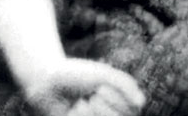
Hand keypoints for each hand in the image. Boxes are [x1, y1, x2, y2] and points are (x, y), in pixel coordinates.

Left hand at [22, 58, 144, 115]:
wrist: (46, 82)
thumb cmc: (76, 75)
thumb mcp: (103, 74)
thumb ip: (125, 85)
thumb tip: (141, 103)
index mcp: (120, 99)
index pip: (133, 110)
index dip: (118, 101)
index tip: (100, 88)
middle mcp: (110, 113)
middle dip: (105, 109)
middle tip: (91, 97)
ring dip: (91, 114)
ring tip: (80, 104)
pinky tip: (72, 111)